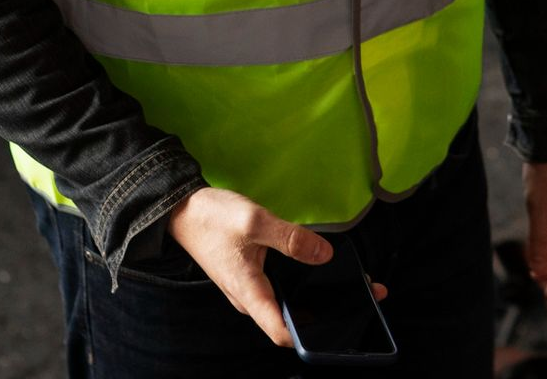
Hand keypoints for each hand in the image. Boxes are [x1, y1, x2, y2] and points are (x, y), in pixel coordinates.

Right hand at [167, 186, 368, 345]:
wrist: (182, 210)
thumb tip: (325, 255)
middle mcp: (250, 298)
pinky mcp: (252, 275)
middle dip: (326, 312)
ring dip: (317, 295)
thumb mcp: (255, 222)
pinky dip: (304, 281)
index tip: (341, 327)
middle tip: (364, 295)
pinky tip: (323, 268)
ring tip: (353, 283)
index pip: (280, 330)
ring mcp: (251, 288)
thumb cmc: (213, 218)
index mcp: (249, 293)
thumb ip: (291, 239)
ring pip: (287, 301)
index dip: (310, 336)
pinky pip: (281, 286)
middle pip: (289, 318)